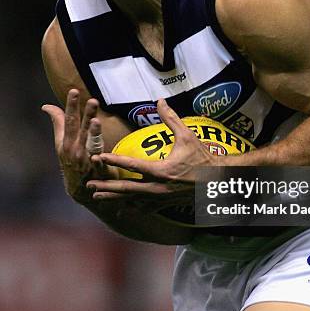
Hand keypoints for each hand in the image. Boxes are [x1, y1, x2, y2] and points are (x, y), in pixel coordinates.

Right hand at [42, 89, 115, 202]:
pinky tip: (98, 156)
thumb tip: (47, 106)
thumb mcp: (62, 143)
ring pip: (91, 144)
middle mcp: (75, 149)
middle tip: (92, 100)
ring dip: (92, 133)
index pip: (69, 120)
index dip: (71, 106)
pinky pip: (99, 165)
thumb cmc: (72, 161)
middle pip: (81, 129)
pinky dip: (98, 161)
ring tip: (96, 121)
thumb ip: (59, 123)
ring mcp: (86, 160)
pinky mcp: (98, 171)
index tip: (74, 91)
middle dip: (86, 114)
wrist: (80, 189)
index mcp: (66, 141)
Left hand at [86, 99, 218, 203]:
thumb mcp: (187, 136)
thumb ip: (171, 118)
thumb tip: (160, 101)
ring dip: (114, 198)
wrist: (218, 180)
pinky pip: (145, 208)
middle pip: (126, 189)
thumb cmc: (203, 157)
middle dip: (106, 187)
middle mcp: (158, 187)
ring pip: (132, 201)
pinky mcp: (166, 204)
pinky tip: (122, 207)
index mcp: (161, 170)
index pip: (131, 165)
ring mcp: (161, 198)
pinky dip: (132, 207)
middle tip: (89, 185)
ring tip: (98, 197)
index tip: (99, 157)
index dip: (114, 160)